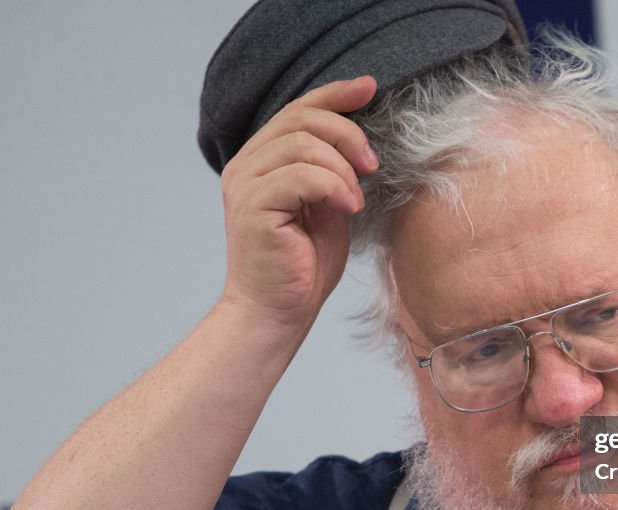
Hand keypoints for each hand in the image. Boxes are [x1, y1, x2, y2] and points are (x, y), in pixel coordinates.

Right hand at [218, 76, 378, 328]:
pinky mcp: (252, 206)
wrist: (278, 313)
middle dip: (348, 135)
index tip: (370, 88)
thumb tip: (361, 142)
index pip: (297, 110)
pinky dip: (334, 186)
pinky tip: (347, 209)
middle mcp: (247, 165)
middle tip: (372, 166)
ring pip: (302, 144)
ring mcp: (245, 183)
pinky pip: (301, 175)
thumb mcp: (328, 207)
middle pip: (301, 118)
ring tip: (354, 202)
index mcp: (262, 160)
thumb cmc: (304, 266)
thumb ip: (334, 171)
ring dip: (342, 169)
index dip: (335, 94)